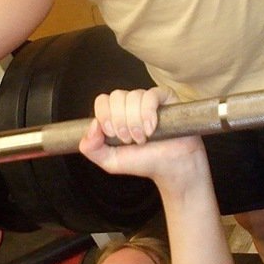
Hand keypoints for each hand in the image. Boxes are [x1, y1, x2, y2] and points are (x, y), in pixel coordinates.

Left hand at [79, 87, 202, 182]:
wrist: (171, 168)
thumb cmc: (144, 162)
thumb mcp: (110, 161)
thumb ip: (91, 149)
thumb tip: (92, 126)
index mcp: (116, 114)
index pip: (103, 101)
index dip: (105, 116)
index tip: (113, 134)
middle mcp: (131, 104)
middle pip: (116, 97)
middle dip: (120, 121)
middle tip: (130, 139)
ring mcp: (148, 100)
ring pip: (132, 96)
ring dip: (135, 121)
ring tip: (143, 138)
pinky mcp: (166, 98)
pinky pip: (151, 95)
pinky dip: (148, 113)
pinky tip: (151, 129)